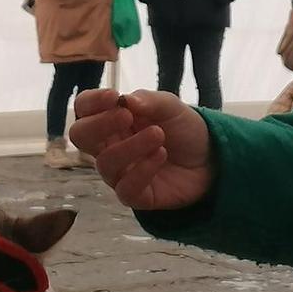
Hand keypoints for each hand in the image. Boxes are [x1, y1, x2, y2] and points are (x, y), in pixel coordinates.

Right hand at [68, 89, 215, 210]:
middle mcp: (110, 145)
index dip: (91, 102)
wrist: (212, 158)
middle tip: (126, 116)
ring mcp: (121, 172)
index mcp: (113, 120)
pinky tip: (161, 155)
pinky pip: (125, 189)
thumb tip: (125, 100)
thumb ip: (149, 100)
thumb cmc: (184, 130)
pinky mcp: (135, 195)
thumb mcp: (171, 107)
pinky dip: (142, 171)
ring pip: (104, 163)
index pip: (84, 109)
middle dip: (99, 124)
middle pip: (81, 136)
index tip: (113, 96)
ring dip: (130, 147)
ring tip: (158, 135)